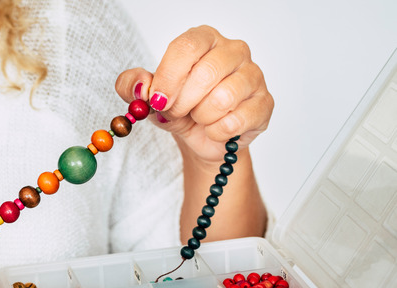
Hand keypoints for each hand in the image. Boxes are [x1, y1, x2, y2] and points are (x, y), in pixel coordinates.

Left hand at [116, 25, 272, 163]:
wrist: (203, 137)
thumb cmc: (180, 109)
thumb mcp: (149, 97)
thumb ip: (132, 85)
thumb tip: (140, 86)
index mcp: (204, 40)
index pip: (187, 46)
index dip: (169, 77)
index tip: (158, 99)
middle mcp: (233, 51)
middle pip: (207, 72)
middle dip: (183, 102)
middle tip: (177, 111)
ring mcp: (253, 75)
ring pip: (223, 98)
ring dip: (201, 117)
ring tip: (199, 117)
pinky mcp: (264, 103)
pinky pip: (236, 121)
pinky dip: (217, 132)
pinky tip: (216, 129)